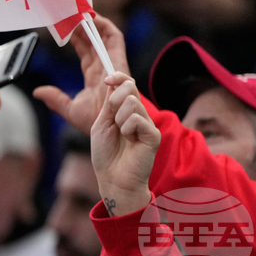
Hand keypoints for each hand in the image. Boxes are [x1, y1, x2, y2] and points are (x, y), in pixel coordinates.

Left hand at [32, 14, 128, 133]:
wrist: (112, 129)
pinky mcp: (119, 61)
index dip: (74, 37)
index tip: (62, 26)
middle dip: (82, 25)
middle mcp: (103, 66)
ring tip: (79, 10)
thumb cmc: (96, 122)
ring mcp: (111, 63)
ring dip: (93, 22)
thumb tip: (38, 92)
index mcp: (93, 75)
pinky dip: (106, 26)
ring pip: (103, 36)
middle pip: (92, 40)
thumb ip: (55, 98)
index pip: (83, 50)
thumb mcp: (69, 109)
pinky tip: (94, 18)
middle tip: (68, 12)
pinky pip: (115, 38)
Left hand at [91, 72, 159, 216]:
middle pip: (130, 89)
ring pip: (132, 103)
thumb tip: (112, 82)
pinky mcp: (153, 135)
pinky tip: (130, 141)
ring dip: (119, 119)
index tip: (107, 79)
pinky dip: (127, 129)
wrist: (113, 179)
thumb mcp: (102, 124)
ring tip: (121, 135)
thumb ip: (108, 105)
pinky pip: (137, 119)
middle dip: (115, 101)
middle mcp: (139, 114)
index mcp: (126, 111)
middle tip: (113, 121)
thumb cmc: (106, 154)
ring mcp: (148, 124)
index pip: (128, 85)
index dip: (119, 77)